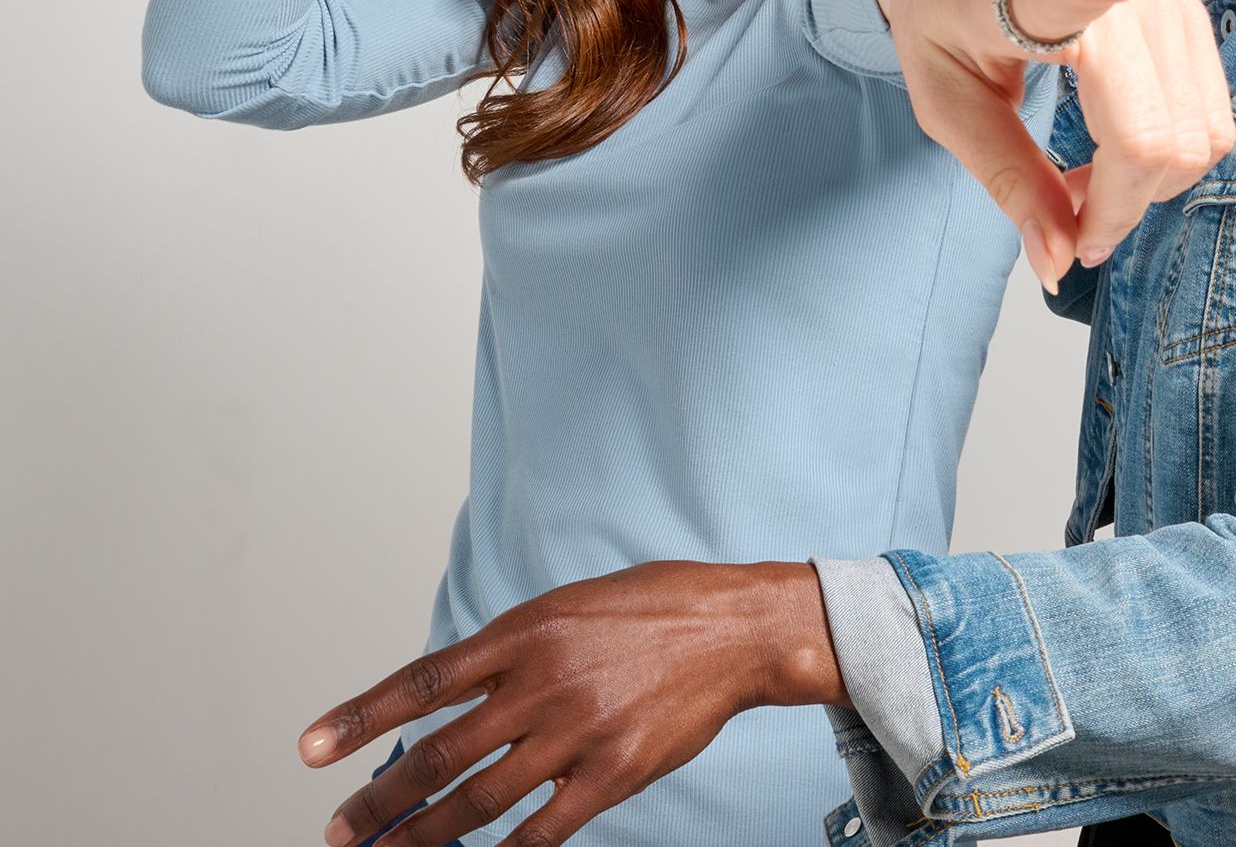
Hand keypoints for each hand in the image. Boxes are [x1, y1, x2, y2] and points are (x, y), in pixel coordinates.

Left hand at [297, 562, 841, 846]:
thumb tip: (452, 689)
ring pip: (477, 801)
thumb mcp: (572, 603)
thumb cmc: (656, 608)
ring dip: (421, 838)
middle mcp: (542, 682)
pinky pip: (540, 830)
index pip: (423, 682)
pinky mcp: (612, 774)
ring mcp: (577, 732)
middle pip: (438, 755)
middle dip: (378, 802)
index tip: (309, 750)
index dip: (360, 718)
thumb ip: (513, 648)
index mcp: (527, 630)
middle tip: (338, 830)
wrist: (736, 628)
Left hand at [871, 0, 1235, 289]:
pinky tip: (1115, 150)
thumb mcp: (944, 99)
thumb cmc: (944, 4)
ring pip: (1197, 132)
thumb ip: (1006, 179)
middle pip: (1155, 128)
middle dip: (1120, 204)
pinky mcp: (1188, 12)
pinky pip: (1208, 116)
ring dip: (1147, 185)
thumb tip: (1059, 263)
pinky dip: (1168, 158)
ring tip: (1084, 179)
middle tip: (1066, 216)